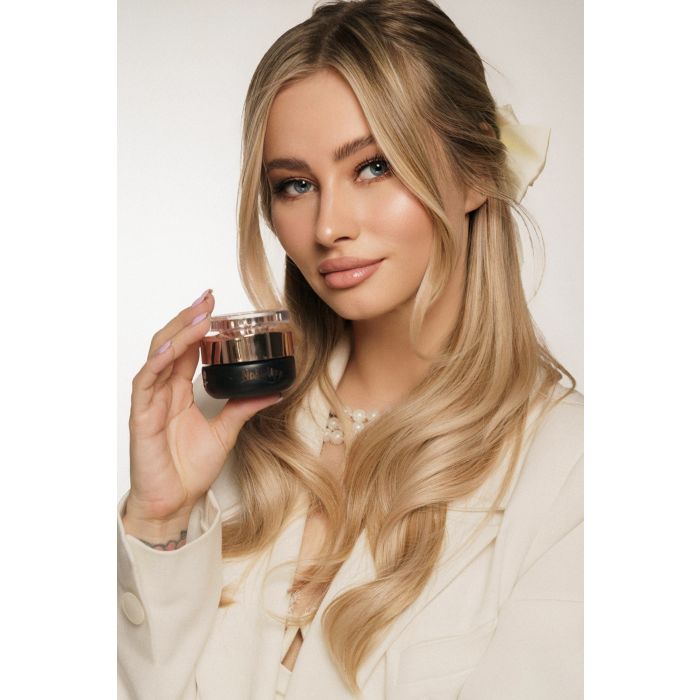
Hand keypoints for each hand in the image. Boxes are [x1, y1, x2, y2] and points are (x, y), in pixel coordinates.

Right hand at [125, 290, 282, 525]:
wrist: (173, 503)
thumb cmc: (189, 470)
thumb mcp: (226, 432)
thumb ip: (244, 408)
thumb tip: (274, 391)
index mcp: (178, 392)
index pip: (186, 350)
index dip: (198, 326)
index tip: (216, 307)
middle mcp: (162, 391)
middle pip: (170, 344)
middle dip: (188, 319)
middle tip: (209, 299)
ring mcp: (150, 402)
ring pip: (158, 357)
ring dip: (177, 333)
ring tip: (199, 315)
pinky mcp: (141, 417)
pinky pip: (145, 383)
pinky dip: (157, 363)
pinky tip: (171, 348)